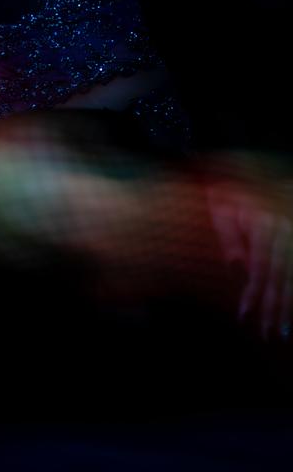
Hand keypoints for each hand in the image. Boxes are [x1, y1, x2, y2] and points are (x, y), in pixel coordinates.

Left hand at [205, 161, 292, 340]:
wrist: (257, 177)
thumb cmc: (235, 197)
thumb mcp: (223, 208)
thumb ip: (229, 237)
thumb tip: (236, 267)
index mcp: (265, 223)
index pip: (260, 265)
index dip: (253, 292)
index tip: (245, 315)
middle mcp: (286, 229)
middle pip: (281, 275)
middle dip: (275, 307)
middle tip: (268, 333)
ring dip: (290, 306)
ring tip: (283, 331)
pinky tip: (291, 313)